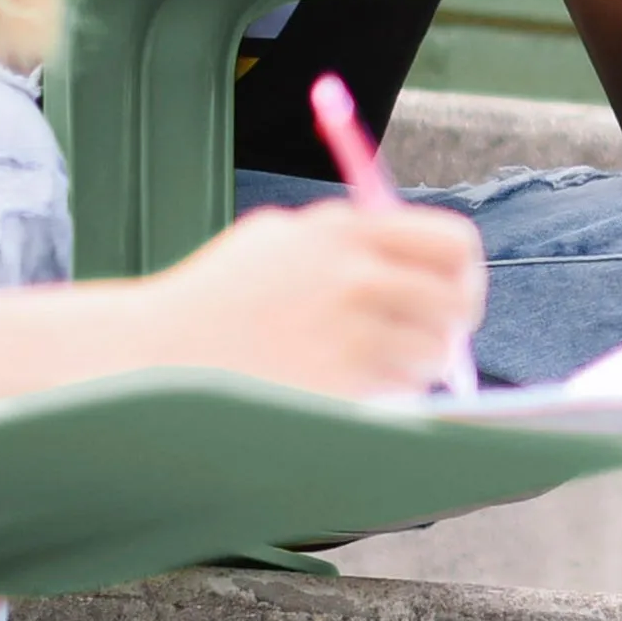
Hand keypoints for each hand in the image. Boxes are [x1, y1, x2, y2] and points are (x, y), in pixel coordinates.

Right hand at [136, 201, 486, 399]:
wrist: (158, 353)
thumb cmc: (221, 296)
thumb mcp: (280, 239)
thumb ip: (351, 238)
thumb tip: (427, 264)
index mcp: (344, 230)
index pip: (452, 243)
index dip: (463, 271)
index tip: (455, 289)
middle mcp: (354, 275)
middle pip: (455, 301)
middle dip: (453, 323)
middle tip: (438, 337)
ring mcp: (349, 331)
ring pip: (433, 352)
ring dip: (417, 362)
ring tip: (373, 361)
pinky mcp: (341, 382)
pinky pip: (400, 389)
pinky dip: (388, 389)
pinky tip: (347, 383)